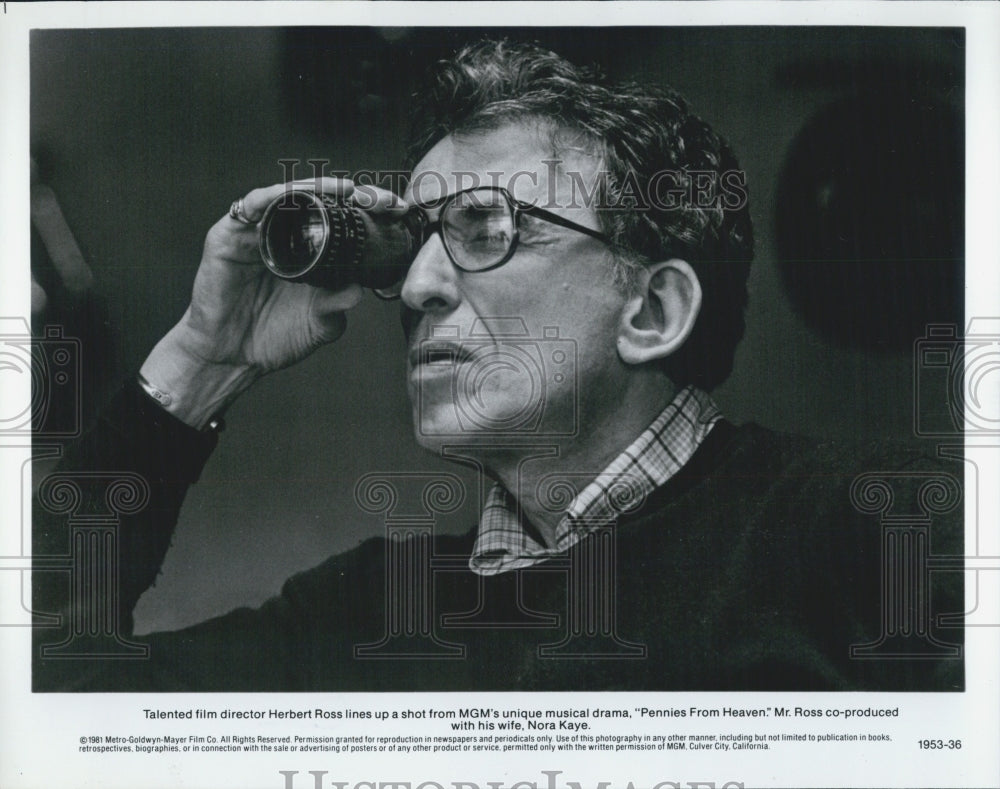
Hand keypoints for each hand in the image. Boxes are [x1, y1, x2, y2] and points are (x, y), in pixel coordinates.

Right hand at [141, 178, 406, 427]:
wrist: (231, 358)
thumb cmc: (274, 338)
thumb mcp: (318, 323)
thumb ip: (336, 305)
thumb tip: (360, 290)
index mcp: (311, 251)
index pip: (343, 219)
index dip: (369, 210)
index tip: (397, 209)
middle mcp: (286, 235)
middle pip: (319, 200)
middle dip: (351, 193)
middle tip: (376, 198)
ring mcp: (257, 233)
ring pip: (287, 196)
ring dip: (315, 188)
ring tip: (342, 189)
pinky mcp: (228, 236)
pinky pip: (246, 208)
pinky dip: (266, 198)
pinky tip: (286, 197)